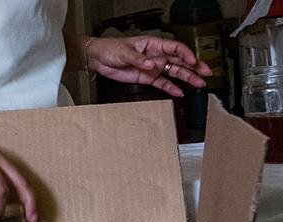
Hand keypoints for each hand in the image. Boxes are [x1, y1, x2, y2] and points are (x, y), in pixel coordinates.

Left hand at [86, 36, 212, 96]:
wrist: (100, 59)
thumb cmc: (111, 49)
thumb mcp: (124, 51)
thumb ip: (137, 59)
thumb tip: (150, 64)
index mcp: (154, 44)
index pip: (175, 48)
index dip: (185, 54)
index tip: (192, 61)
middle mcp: (157, 55)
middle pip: (179, 61)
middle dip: (193, 67)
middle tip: (205, 73)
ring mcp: (153, 67)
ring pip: (174, 72)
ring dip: (187, 78)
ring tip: (198, 83)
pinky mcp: (147, 78)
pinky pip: (162, 83)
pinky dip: (171, 88)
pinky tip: (180, 92)